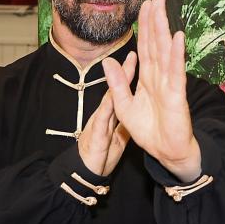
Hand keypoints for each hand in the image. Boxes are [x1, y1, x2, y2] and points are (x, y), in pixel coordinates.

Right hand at [78, 53, 135, 175]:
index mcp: (112, 111)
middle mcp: (105, 112)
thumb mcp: (117, 132)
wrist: (88, 172)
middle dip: (124, 68)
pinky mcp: (96, 133)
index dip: (130, 71)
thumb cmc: (103, 151)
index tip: (137, 55)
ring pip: (109, 97)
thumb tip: (133, 105)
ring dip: (115, 81)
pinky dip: (107, 107)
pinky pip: (103, 119)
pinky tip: (110, 99)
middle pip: (116, 86)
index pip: (123, 88)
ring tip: (121, 65)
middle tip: (133, 51)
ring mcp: (99, 121)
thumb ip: (123, 116)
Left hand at [102, 0, 201, 182]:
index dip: (144, 25)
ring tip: (163, 8)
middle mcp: (160, 76)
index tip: (144, 5)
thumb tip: (108, 61)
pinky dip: (176, 55)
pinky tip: (176, 38)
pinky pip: (175, 72)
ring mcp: (169, 84)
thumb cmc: (150, 132)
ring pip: (165, 51)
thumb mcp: (124, 106)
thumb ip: (117, 83)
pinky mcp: (176, 95)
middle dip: (155, 19)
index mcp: (147, 78)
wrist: (166, 153)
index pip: (145, 46)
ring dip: (164, 29)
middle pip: (156, 42)